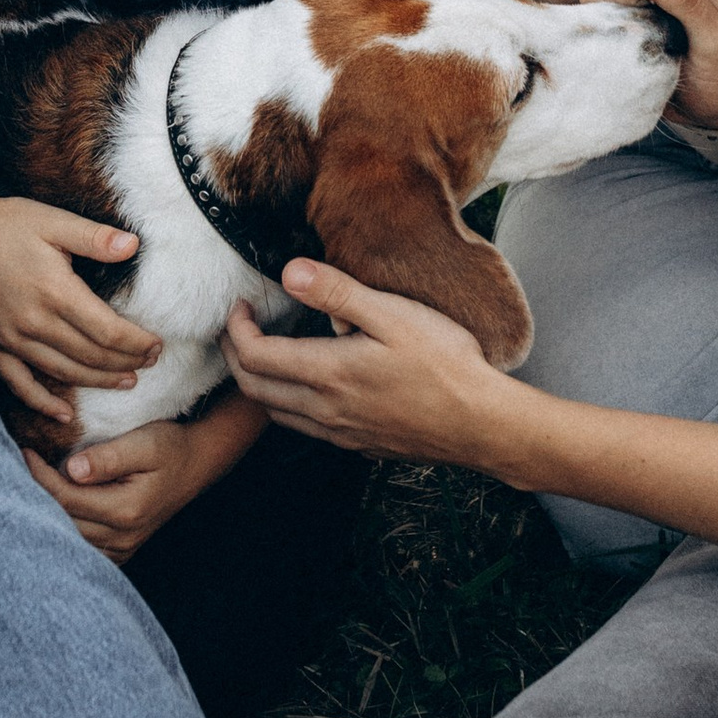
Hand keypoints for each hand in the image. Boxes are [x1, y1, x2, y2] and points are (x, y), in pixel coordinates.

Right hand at [0, 194, 164, 423]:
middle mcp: (34, 322)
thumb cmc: (4, 223)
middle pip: (91, 355)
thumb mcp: (52, 220)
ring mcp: (11, 339)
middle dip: (126, 363)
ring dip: (98, 381)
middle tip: (150, 365)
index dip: (137, 343)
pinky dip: (42, 402)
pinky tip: (63, 414)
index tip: (157, 346)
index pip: (108, 331)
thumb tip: (133, 246)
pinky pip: (20, 383)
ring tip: (125, 383)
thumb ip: (94, 237)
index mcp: (55, 291)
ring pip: (63, 372)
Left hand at [24, 400, 255, 559]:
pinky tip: (52, 507)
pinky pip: (81, 547)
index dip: (40, 477)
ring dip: (47, 515)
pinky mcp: (120, 550)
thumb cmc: (169, 447)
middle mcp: (123, 537)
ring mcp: (122, 548)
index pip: (67, 499)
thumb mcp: (144, 443)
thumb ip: (108, 458)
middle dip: (36, 497)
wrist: (196, 464)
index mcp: (126, 510)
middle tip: (15, 470)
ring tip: (29, 487)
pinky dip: (64, 528)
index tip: (25, 453)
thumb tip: (71, 470)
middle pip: (62, 523)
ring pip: (69, 538)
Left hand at [224, 262, 504, 465]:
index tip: (241, 306)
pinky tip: (308, 386)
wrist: (482, 423)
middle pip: (254, 390)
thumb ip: (337, 293)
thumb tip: (289, 272)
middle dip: (235, 357)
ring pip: (277, 413)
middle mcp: (326, 409)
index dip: (237, 329)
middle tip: (238, 329)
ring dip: (259, 384)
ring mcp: (342, 432)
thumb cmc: (444, 364)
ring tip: (264, 354)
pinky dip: (288, 404)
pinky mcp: (360, 445)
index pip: (255, 356)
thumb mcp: (393, 315)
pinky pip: (306, 428)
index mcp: (327, 373)